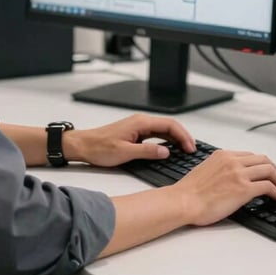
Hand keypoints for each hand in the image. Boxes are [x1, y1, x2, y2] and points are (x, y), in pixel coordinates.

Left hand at [64, 114, 195, 167]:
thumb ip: (147, 152)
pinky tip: (170, 149)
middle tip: (192, 150)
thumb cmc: (99, 147)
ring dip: (176, 139)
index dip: (183, 136)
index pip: (170, 125)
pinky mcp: (135, 133)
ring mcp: (138, 127)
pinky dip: (167, 141)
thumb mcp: (124, 153)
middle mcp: (141, 122)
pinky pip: (156, 134)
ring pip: (163, 130)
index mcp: (140, 123)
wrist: (83, 145)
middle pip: (169, 126)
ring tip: (185, 151)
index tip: (190, 148)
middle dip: (183, 137)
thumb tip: (166, 152)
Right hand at [171, 149, 275, 226]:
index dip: (261, 165)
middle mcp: (232, 161)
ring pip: (269, 170)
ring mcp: (239, 174)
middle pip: (263, 160)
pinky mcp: (243, 189)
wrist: (183, 201)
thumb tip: (231, 178)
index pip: (250, 155)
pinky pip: (267, 186)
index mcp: (223, 155)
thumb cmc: (189, 192)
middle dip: (274, 170)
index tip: (265, 173)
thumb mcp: (206, 170)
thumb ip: (221, 169)